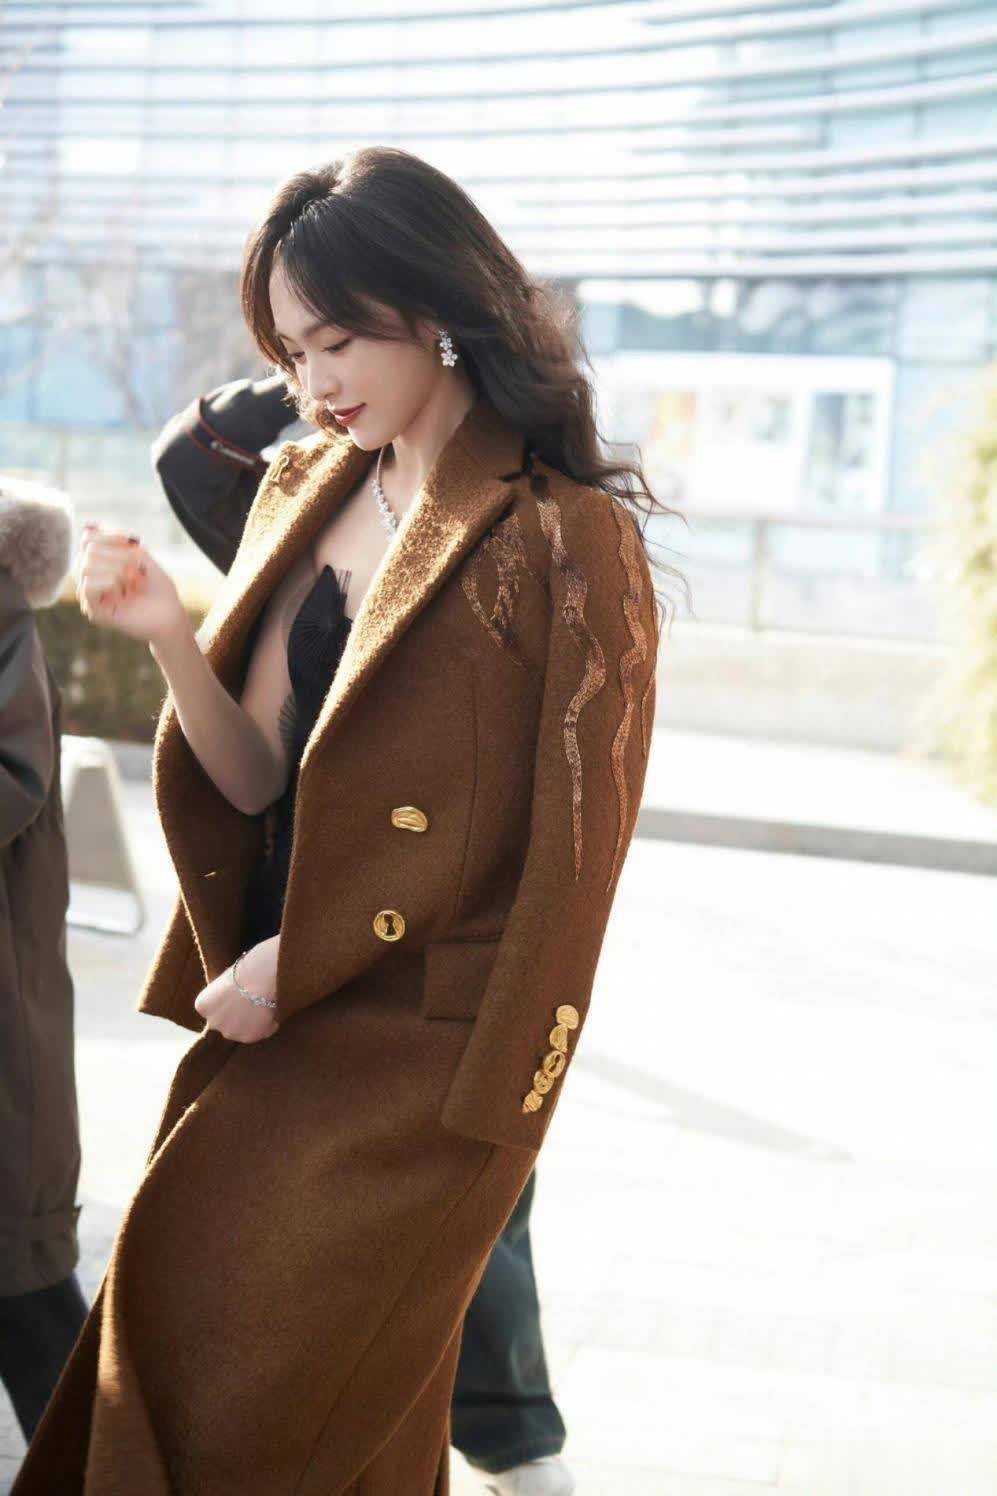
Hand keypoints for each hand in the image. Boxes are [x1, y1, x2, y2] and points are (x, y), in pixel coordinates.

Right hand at [76, 523, 188, 645]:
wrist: (170, 616)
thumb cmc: (158, 588)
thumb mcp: (142, 557)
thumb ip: (119, 542)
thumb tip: (91, 525)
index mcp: (100, 563)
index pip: (88, 538)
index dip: (108, 534)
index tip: (131, 539)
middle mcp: (91, 578)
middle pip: (87, 550)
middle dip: (116, 553)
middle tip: (137, 566)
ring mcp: (91, 596)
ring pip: (85, 566)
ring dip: (114, 567)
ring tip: (132, 578)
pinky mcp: (94, 612)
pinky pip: (87, 586)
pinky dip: (106, 581)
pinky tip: (122, 587)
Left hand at [194, 947, 279, 1042]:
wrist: (261, 978)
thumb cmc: (245, 971)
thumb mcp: (225, 981)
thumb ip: (223, 996)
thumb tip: (232, 1001)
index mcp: (202, 1005)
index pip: (213, 1009)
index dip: (228, 1002)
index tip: (238, 993)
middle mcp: (212, 1022)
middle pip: (225, 1022)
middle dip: (237, 1016)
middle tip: (253, 1001)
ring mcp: (229, 1032)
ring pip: (242, 1030)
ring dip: (252, 1023)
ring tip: (264, 1006)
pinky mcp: (248, 1038)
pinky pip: (260, 1033)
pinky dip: (267, 1025)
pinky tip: (271, 1012)